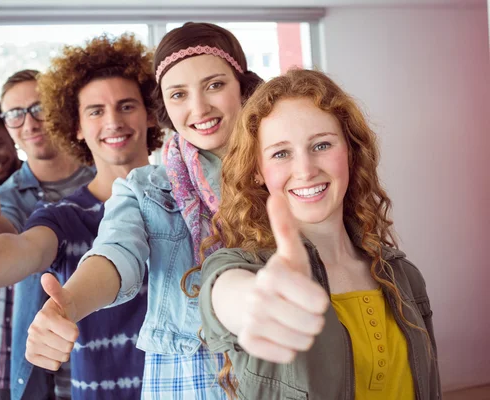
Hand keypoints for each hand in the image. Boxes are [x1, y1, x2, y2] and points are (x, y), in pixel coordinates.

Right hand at [26, 273, 78, 370]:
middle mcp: (33, 330)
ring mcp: (30, 344)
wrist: (54, 319)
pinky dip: (57, 359)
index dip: (75, 331)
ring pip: (62, 357)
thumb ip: (56, 289)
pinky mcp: (30, 356)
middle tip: (63, 332)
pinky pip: (54, 365)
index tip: (69, 324)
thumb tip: (45, 276)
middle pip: (68, 347)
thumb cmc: (61, 307)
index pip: (73, 334)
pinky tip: (53, 349)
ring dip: (64, 350)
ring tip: (58, 339)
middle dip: (70, 341)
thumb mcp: (63, 297)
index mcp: (43, 316)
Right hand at [237, 194, 329, 363]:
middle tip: (300, 309)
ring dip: (302, 335)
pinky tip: (280, 335)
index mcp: (272, 274)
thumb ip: (286, 226)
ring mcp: (250, 320)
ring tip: (291, 320)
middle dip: (313, 319)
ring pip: (301, 342)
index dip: (319, 300)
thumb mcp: (291, 253)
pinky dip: (288, 348)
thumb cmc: (282, 276)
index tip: (309, 293)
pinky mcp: (248, 340)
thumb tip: (276, 195)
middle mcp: (257, 297)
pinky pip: (286, 354)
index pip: (319, 302)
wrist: (252, 299)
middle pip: (313, 325)